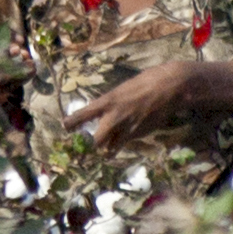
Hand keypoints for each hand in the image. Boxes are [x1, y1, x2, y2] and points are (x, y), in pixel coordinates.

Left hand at [63, 61, 196, 150]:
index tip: (65, 126)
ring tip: (103, 151)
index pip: (84, 114)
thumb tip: (103, 112)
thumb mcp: (122, 90)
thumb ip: (111, 103)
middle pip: (97, 140)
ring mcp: (127, 128)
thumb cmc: (144, 82)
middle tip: (87, 145)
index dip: (72, 122)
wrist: (167, 88)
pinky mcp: (139, 134)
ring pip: (110, 148)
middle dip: (92, 144)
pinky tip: (121, 142)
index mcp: (107, 101)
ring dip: (106, 149)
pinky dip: (121, 145)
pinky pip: (124, 144)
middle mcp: (114, 117)